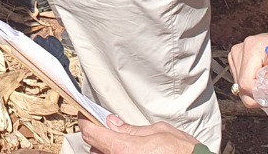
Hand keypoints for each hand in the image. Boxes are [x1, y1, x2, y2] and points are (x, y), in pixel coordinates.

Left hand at [79, 116, 199, 153]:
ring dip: (107, 149)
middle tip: (106, 127)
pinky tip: (127, 149)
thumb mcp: (159, 131)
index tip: (84, 116)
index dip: (86, 122)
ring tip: (120, 141)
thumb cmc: (183, 152)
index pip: (92, 134)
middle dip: (98, 137)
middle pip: (95, 149)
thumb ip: (132, 129)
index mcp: (124, 149)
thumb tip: (113, 123)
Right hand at [227, 27, 267, 108]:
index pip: (246, 83)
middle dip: (259, 94)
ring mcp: (238, 55)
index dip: (261, 95)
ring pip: (240, 87)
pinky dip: (254, 87)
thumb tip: (265, 88)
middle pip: (241, 86)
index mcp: (253, 47)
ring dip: (257, 91)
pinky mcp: (238, 60)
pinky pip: (241, 82)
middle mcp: (241, 50)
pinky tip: (265, 80)